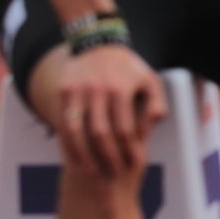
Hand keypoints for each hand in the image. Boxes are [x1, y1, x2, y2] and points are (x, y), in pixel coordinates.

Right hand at [55, 45, 167, 176]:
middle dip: (108, 157)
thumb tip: (149, 127)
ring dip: (84, 155)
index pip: (125, 128)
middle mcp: (99, 88)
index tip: (132, 165)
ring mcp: (78, 89)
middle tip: (114, 174)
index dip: (129, 150)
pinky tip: (76, 157)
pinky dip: (69, 143)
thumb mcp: (149, 80)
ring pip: (78, 131)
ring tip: (92, 171)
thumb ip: (156, 104)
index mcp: (122, 87)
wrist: (97, 44)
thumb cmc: (128, 69)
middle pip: (101, 133)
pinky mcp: (64, 91)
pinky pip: (63, 123)